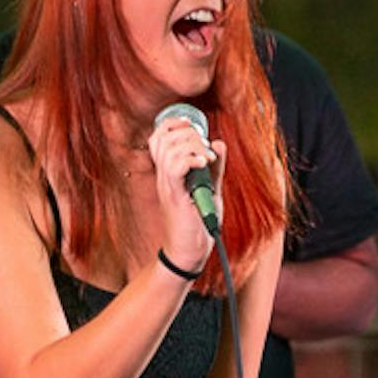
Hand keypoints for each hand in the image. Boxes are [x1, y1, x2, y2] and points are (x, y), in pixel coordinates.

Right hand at [148, 115, 224, 273]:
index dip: (173, 124)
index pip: (158, 137)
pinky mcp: (175, 197)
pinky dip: (190, 159)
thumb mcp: (211, 190)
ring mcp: (168, 186)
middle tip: (205, 151)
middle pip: (163, 137)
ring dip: (192, 146)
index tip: (193, 127)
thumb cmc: (198, 225)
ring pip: (169, 149)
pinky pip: (175, 167)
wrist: (189, 254)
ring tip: (206, 159)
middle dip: (188, 133)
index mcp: (169, 172)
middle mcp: (164, 177)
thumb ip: (215, 168)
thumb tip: (218, 143)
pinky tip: (203, 164)